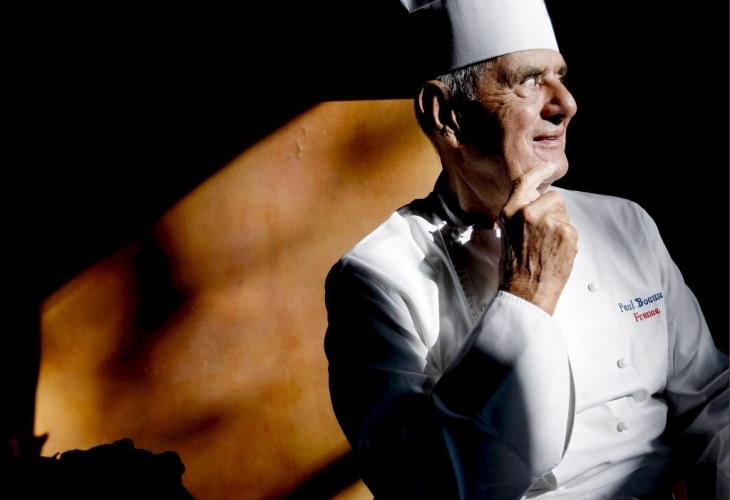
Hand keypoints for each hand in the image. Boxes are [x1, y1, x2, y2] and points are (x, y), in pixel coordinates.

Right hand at [498, 163, 577, 314]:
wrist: (525, 292)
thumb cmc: (515, 268)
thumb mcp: (508, 234)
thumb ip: (521, 215)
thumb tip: (538, 199)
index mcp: (510, 212)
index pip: (526, 181)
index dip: (539, 172)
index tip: (548, 167)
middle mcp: (529, 212)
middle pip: (554, 197)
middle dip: (554, 211)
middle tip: (545, 234)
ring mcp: (549, 221)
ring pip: (564, 213)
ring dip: (560, 225)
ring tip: (548, 246)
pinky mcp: (566, 231)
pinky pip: (571, 228)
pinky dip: (567, 240)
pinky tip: (556, 253)